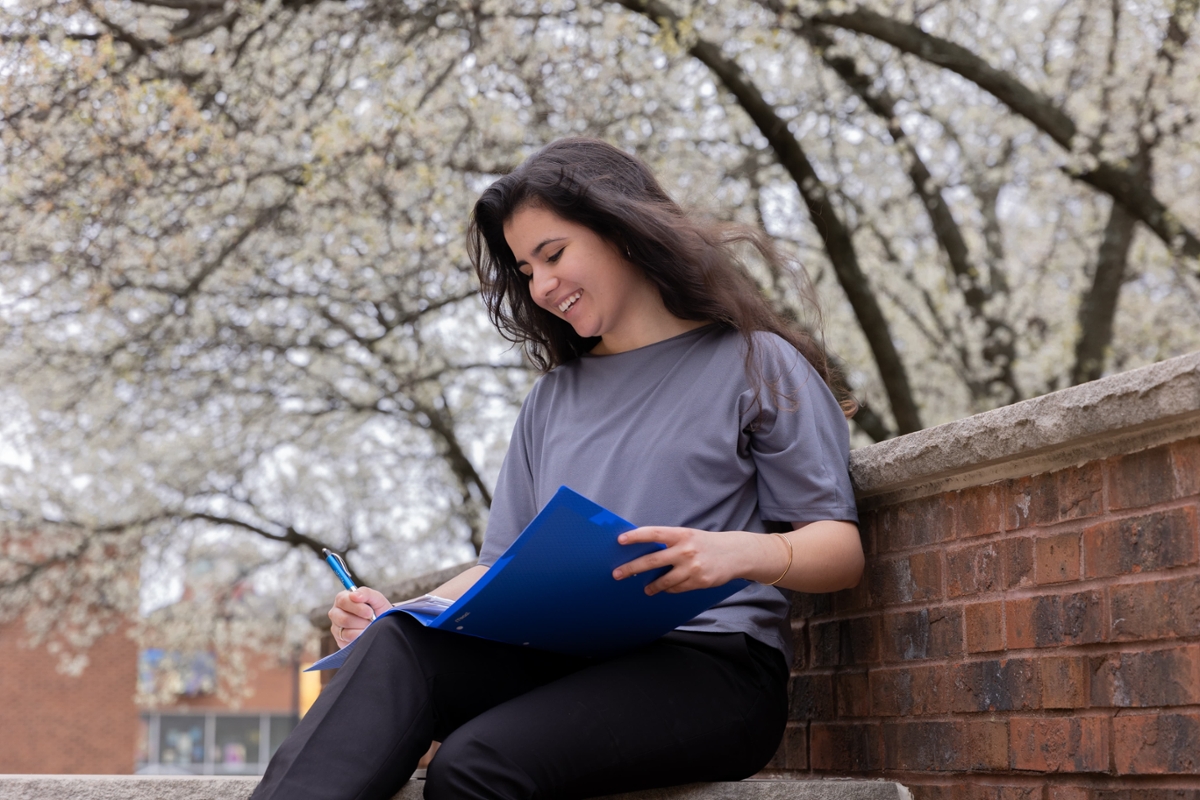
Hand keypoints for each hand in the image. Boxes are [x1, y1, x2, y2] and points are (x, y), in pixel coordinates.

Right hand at [328, 586, 390, 648]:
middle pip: (343, 618)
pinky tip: (365, 632)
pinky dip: (360, 636)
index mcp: (342, 599)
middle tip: (372, 620)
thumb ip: (366, 593)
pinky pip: (348, 639)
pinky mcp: (339, 640)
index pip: (343, 601)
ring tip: (369, 625)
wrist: (382, 625)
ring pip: (346, 630)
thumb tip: (354, 595)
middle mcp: (336, 613)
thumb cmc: (377, 610)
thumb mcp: (376, 598)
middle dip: (361, 620)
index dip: (357, 607)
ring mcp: (336, 627)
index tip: (370, 611)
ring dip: (362, 627)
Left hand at [612, 527, 757, 595]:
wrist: (734, 553)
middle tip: (617, 574)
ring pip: (664, 580)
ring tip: (645, 588)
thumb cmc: (705, 543)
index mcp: (681, 534)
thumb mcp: (688, 536)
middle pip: (652, 560)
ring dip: (652, 586)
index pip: (654, 533)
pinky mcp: (699, 581)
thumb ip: (669, 543)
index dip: (636, 536)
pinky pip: (677, 588)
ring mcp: (692, 567)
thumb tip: (642, 551)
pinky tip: (666, 588)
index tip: (620, 540)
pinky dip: (669, 589)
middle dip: (632, 568)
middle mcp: (685, 550)